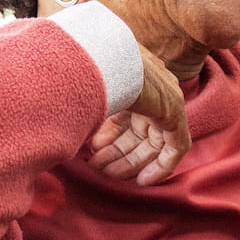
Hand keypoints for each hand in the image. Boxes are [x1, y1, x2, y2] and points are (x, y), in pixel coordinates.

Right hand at [86, 45, 190, 184]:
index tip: (93, 150)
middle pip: (137, 130)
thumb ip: (81, 107)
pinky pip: (176, 146)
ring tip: (108, 173)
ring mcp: (165, 100)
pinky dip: (162, 166)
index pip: (123, 114)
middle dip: (116, 152)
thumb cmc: (85, 70)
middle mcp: (150, 90)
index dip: (108, 136)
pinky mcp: (175, 113)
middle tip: (96, 166)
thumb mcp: (81, 90)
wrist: (104, 58)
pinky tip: (142, 181)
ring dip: (130, 161)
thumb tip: (63, 123)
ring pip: (152, 141)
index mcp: (129, 81)